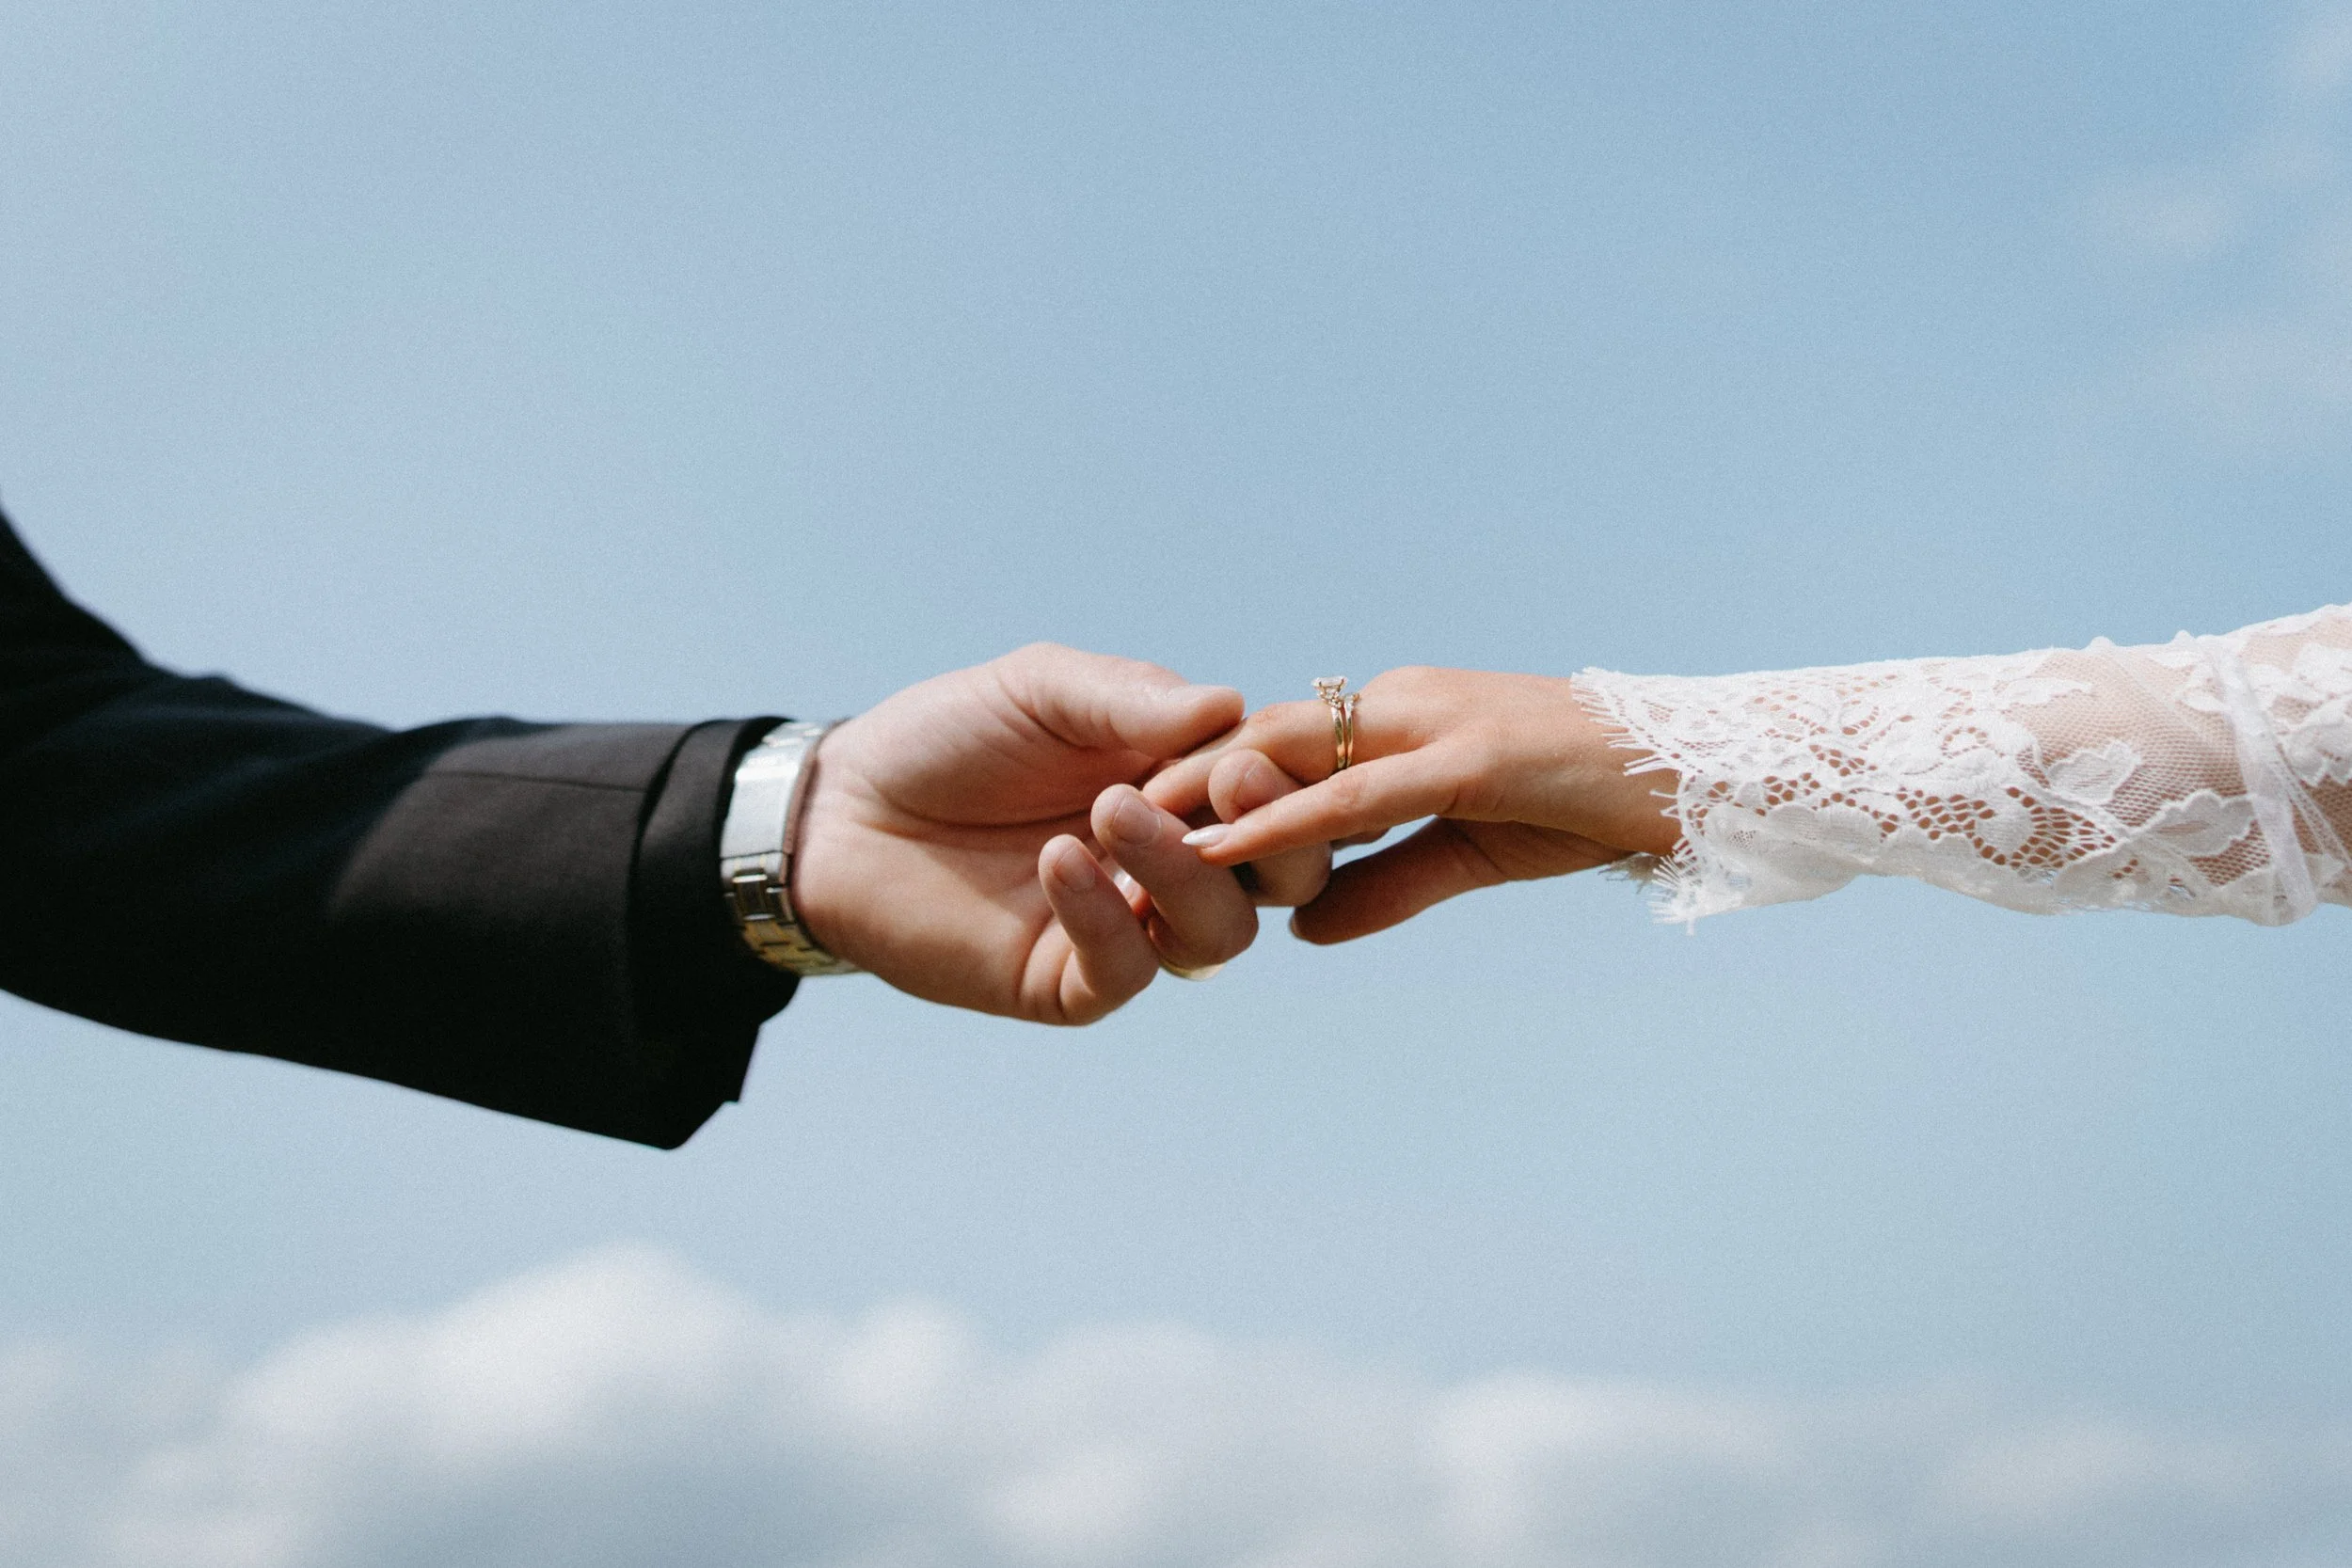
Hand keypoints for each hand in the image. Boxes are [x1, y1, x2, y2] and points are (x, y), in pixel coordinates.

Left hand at [787, 644, 1325, 1023]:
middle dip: (1275, 833)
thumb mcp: (1043, 689)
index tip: (1245, 749)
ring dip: (1185, 870)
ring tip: (1113, 810)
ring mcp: (1128, 926)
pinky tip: (1062, 860)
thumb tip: (1233, 706)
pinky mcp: (1068, 983)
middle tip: (1229, 782)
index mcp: (1186, 785)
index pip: (1278, 793)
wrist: (841, 807)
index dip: (1281, 777)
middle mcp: (1173, 862)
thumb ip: (1132, 698)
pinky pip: (1127, 970)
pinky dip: (1106, 916)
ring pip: (1219, 931)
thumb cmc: (948, 737)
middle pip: (1283, 875)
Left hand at [1143, 666, 1682, 942]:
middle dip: (1176, 780)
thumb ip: (1387, 883)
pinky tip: (1211, 851)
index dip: (1206, 782)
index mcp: (1404, 719)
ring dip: (1203, 795)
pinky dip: (1276, 823)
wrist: (1719, 774)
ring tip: (1117, 829)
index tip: (1130, 820)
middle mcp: (1403, 709)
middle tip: (1088, 818)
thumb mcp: (1473, 849)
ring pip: (1290, 756)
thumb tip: (1304, 932)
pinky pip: (1353, 796)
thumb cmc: (1605, 802)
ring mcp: (1433, 726)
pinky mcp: (1470, 763)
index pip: (1283, 747)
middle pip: (1263, 739)